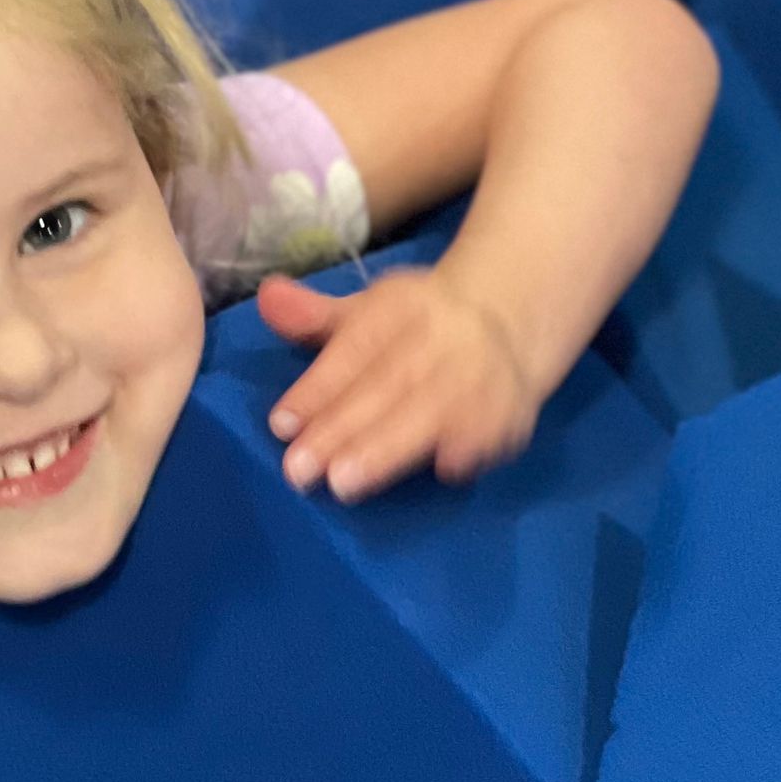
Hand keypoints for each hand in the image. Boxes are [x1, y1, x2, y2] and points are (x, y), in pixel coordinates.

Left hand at [256, 266, 540, 503]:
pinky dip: (472, 449)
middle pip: (387, 387)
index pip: (355, 350)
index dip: (318, 389)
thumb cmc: (417, 323)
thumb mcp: (366, 310)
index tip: (281, 425)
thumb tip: (267, 297)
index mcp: (401, 307)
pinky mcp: (512, 407)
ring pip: (431, 414)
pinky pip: (492, 430)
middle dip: (342, 430)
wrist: (514, 310)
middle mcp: (443, 336)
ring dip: (390, 449)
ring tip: (345, 483)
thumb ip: (314, 316)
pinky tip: (444, 471)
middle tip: (299, 471)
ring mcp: (481, 372)